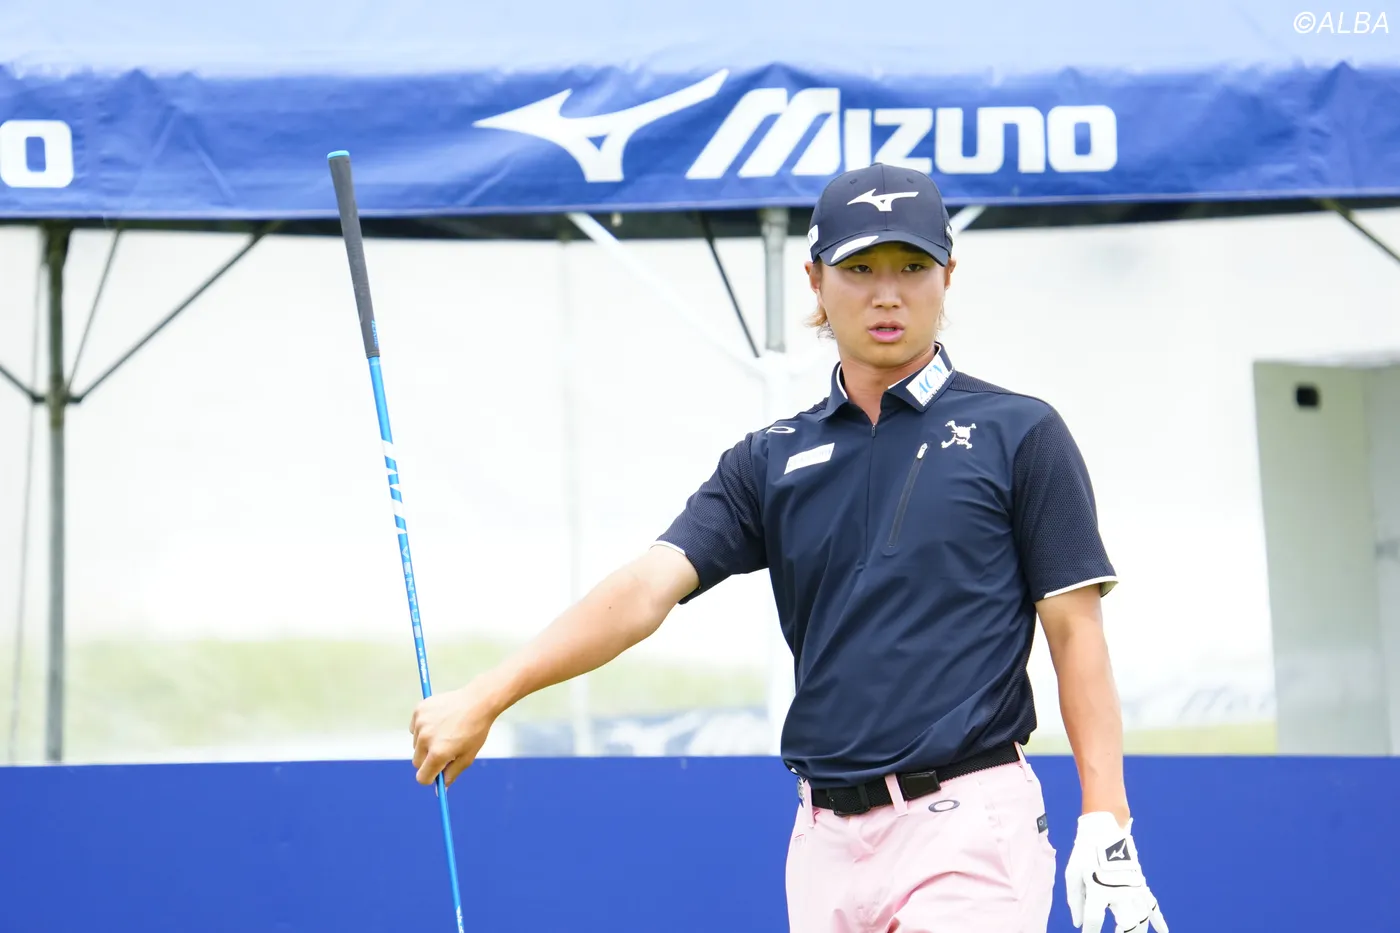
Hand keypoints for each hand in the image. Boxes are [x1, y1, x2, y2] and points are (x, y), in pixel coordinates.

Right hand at [409, 677, 501, 787]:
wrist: (478, 701)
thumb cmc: (475, 731)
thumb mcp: (467, 757)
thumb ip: (451, 775)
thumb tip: (440, 791)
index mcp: (438, 753)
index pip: (422, 777)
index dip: (431, 777)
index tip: (437, 773)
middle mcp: (425, 739)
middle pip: (417, 762)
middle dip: (428, 761)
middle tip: (444, 751)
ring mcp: (421, 724)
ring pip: (416, 744)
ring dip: (426, 743)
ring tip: (446, 732)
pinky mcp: (419, 710)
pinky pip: (415, 728)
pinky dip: (423, 728)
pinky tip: (440, 721)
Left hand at [1066, 812, 1166, 932]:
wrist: (1104, 830)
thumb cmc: (1084, 853)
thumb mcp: (1072, 874)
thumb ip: (1075, 901)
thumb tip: (1077, 923)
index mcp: (1097, 890)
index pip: (1094, 920)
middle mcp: (1118, 892)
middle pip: (1125, 924)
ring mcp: (1133, 889)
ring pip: (1141, 919)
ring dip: (1138, 931)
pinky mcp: (1141, 884)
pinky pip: (1153, 906)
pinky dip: (1159, 921)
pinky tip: (1164, 932)